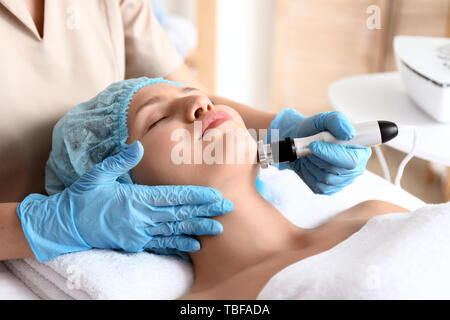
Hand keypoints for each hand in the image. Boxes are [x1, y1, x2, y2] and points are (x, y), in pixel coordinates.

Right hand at [17, 141, 232, 261]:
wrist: (65, 226)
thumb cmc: (82, 197)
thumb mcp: (98, 174)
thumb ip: (120, 160)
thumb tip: (138, 145)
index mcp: (136, 199)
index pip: (174, 196)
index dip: (197, 196)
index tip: (215, 195)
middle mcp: (141, 218)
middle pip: (180, 214)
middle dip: (205, 211)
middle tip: (227, 209)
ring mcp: (139, 233)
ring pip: (175, 231)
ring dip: (197, 229)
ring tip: (217, 229)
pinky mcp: (135, 243)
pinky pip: (161, 244)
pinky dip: (179, 244)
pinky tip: (193, 245)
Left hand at [267, 108, 371, 194]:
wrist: (301, 142)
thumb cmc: (316, 130)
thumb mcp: (325, 119)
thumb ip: (338, 121)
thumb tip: (349, 134)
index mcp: (361, 150)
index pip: (353, 160)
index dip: (333, 154)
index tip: (314, 145)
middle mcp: (355, 168)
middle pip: (337, 171)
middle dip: (318, 158)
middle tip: (309, 146)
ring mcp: (343, 180)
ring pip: (325, 179)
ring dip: (312, 164)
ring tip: (309, 153)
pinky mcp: (330, 189)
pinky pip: (318, 186)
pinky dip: (309, 174)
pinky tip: (309, 164)